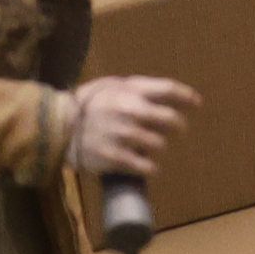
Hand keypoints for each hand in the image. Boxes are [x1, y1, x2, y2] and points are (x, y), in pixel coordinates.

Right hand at [66, 73, 195, 176]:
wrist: (57, 127)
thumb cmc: (86, 104)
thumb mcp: (109, 86)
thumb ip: (135, 88)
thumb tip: (163, 94)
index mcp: (129, 91)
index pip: (168, 89)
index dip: (187, 96)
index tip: (197, 103)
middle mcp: (130, 112)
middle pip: (171, 119)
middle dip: (179, 126)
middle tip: (178, 130)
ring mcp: (123, 135)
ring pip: (160, 144)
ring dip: (160, 146)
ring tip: (152, 147)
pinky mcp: (116, 157)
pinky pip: (147, 166)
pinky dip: (152, 168)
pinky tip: (151, 167)